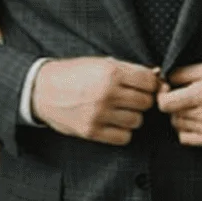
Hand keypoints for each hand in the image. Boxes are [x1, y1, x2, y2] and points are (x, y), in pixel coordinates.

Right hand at [31, 57, 161, 144]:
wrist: (42, 90)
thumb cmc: (74, 74)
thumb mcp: (100, 63)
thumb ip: (129, 70)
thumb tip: (159, 78)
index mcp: (110, 72)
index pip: (150, 82)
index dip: (150, 84)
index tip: (144, 85)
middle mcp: (107, 93)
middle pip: (146, 102)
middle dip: (141, 100)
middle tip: (130, 98)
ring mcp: (99, 114)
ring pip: (137, 121)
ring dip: (132, 116)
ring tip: (119, 109)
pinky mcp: (92, 131)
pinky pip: (124, 137)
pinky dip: (122, 132)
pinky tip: (113, 122)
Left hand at [157, 61, 201, 146]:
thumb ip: (185, 72)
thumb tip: (164, 78)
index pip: (165, 103)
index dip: (162, 95)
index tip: (168, 89)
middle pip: (171, 114)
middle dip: (174, 103)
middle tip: (185, 94)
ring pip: (178, 126)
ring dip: (181, 116)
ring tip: (195, 105)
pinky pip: (187, 139)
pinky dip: (186, 129)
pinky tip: (197, 119)